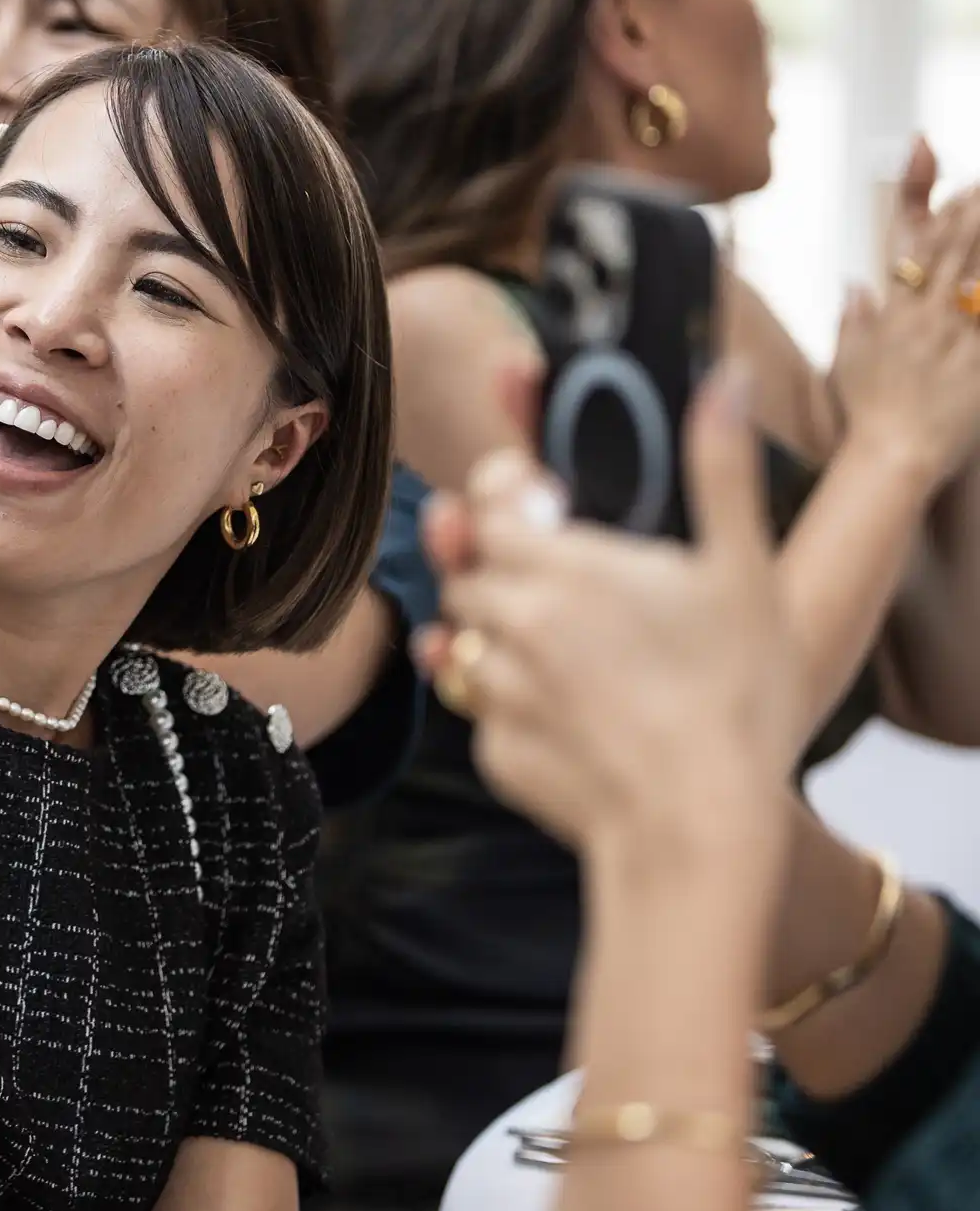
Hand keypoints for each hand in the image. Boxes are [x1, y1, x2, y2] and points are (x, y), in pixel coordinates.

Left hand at [416, 365, 800, 873]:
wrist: (698, 829)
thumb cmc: (734, 699)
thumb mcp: (743, 572)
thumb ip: (720, 469)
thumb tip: (725, 381)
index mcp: (562, 564)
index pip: (486, 500)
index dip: (501, 493)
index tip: (530, 499)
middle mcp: (513, 621)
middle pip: (467, 568)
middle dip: (498, 564)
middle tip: (558, 580)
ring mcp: (496, 691)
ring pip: (466, 639)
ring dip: (499, 635)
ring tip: (570, 652)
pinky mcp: (494, 753)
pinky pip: (482, 713)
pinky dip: (511, 707)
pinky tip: (570, 716)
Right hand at [830, 179, 979, 488]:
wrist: (895, 454)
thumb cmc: (868, 412)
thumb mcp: (846, 362)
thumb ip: (853, 320)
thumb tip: (855, 287)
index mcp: (894, 316)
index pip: (920, 253)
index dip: (943, 216)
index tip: (963, 191)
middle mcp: (927, 320)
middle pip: (957, 255)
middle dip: (976, 219)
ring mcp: (958, 341)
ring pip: (979, 284)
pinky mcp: (979, 364)